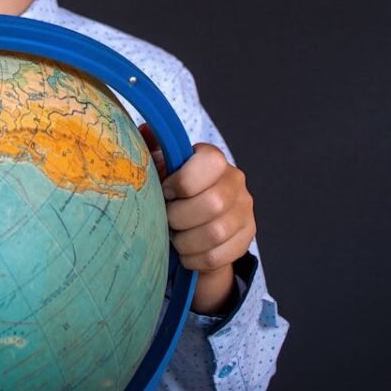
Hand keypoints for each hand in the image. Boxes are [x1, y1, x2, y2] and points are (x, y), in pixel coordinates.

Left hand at [140, 124, 255, 313]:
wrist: (192, 221)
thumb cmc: (170, 190)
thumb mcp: (159, 167)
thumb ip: (151, 149)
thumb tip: (145, 131)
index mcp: (213, 158)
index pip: (210, 162)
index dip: (182, 181)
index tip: (165, 191)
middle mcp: (235, 181)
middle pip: (213, 204)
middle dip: (180, 217)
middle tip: (166, 220)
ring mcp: (245, 210)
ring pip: (215, 233)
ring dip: (185, 241)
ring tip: (173, 237)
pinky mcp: (246, 237)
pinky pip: (219, 255)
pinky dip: (194, 259)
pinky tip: (185, 253)